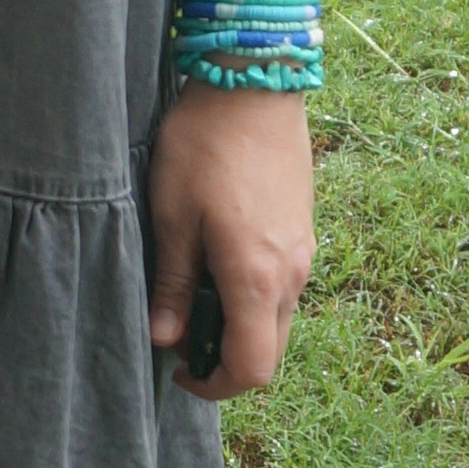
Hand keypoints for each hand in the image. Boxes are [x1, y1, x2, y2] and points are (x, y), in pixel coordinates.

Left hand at [146, 84, 313, 397]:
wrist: (254, 82)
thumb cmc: (205, 145)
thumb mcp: (172, 216)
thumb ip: (173, 284)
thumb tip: (164, 339)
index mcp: (258, 278)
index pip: (252, 368)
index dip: (214, 385)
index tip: (177, 369)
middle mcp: (292, 274)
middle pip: (269, 351)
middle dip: (226, 359)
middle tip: (179, 333)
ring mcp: (303, 251)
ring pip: (276, 318)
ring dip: (239, 325)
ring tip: (192, 293)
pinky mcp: (302, 230)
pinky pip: (283, 286)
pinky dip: (252, 296)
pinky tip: (217, 262)